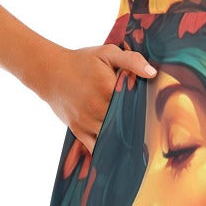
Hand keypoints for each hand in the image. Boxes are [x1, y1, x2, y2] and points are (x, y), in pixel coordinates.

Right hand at [41, 42, 157, 153]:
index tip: (156, 113)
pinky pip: (96, 147)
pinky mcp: (78, 131)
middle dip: (137, 125)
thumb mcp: (107, 53)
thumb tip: (152, 73)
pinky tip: (119, 152)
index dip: (145, 109)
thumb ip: (131, 61)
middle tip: (152, 131)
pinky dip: (107, 150)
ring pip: (112, 137)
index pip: (135, 104)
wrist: (50, 72)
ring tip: (139, 143)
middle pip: (125, 123)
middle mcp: (97, 107)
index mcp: (107, 88)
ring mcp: (86, 121)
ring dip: (124, 139)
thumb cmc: (81, 61)